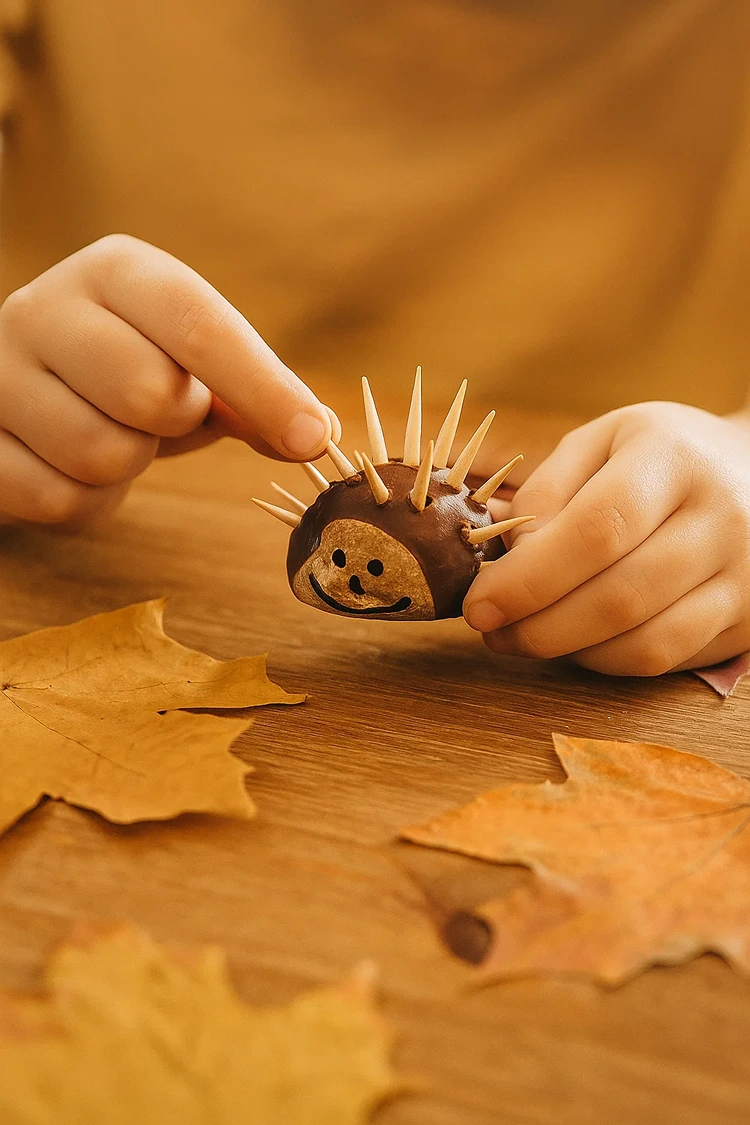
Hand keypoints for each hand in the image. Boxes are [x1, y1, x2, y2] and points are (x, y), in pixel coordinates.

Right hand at [0, 235, 336, 526]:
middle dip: (173, 426)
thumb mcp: (192, 368)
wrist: (22, 395)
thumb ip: (253, 394)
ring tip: (112, 436)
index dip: (262, 387)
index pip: (198, 324)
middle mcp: (44, 305)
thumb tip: (316, 431)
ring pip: (101, 454)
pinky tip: (73, 469)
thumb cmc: (126, 375)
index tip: (311, 438)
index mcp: (115, 272)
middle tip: (157, 415)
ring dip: (128, 468)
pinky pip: (58, 500)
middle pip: (149, 394)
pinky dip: (89, 503)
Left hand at [463, 402, 749, 675]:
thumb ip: (546, 493)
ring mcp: (745, 575)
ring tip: (526, 637)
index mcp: (672, 458)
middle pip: (619, 597)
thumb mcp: (598, 443)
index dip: (530, 579)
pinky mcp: (748, 620)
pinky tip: (577, 642)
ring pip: (644, 643)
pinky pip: (666, 660)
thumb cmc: (657, 458)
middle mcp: (722, 517)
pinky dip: (607, 661)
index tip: (480, 604)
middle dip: (539, 628)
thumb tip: (507, 562)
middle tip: (491, 632)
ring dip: (569, 653)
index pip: (597, 531)